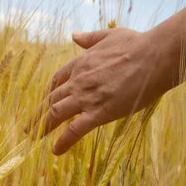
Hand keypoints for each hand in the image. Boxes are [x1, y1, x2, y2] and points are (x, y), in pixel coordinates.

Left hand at [25, 26, 179, 154]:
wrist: (154, 57)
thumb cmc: (137, 44)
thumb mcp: (109, 35)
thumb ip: (89, 38)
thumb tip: (74, 36)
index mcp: (80, 63)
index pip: (57, 80)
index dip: (50, 93)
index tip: (47, 102)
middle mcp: (78, 81)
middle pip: (52, 100)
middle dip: (39, 114)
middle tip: (31, 127)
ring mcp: (87, 97)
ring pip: (55, 114)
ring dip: (42, 127)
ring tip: (34, 138)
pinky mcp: (99, 112)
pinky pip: (74, 130)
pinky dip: (63, 141)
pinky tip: (56, 150)